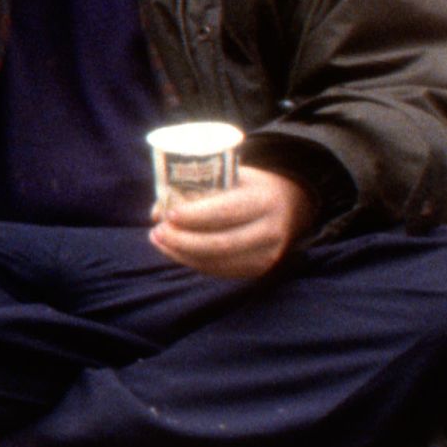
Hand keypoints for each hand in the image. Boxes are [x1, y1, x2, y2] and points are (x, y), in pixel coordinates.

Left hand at [151, 163, 310, 282]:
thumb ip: (197, 187)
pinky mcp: (260, 269)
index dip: (194, 216)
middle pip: (221, 243)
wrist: (289, 204)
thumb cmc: (247, 185)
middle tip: (157, 232)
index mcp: (264, 200)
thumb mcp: (231, 175)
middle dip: (183, 241)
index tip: (168, 215)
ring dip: (182, 254)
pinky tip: (176, 252)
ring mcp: (267, 254)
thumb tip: (158, 210)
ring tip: (159, 241)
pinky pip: (222, 271)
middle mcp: (270, 230)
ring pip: (219, 262)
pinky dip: (194, 262)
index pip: (226, 212)